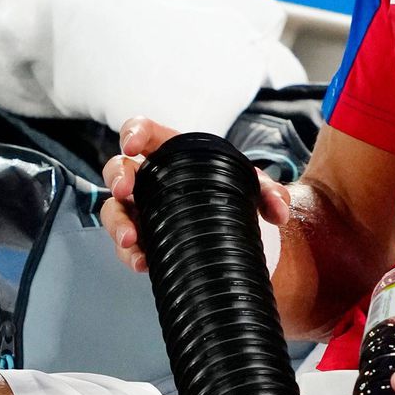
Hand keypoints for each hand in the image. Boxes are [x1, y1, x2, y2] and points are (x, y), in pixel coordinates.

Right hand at [100, 116, 290, 273]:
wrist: (233, 224)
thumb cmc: (233, 190)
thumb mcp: (253, 185)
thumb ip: (269, 192)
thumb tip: (280, 210)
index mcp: (169, 151)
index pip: (142, 131)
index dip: (133, 133)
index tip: (133, 145)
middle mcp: (148, 178)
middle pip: (118, 169)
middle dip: (117, 178)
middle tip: (126, 191)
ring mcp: (142, 209)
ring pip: (114, 211)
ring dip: (118, 225)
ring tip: (131, 241)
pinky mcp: (144, 237)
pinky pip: (128, 245)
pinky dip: (131, 254)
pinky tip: (142, 263)